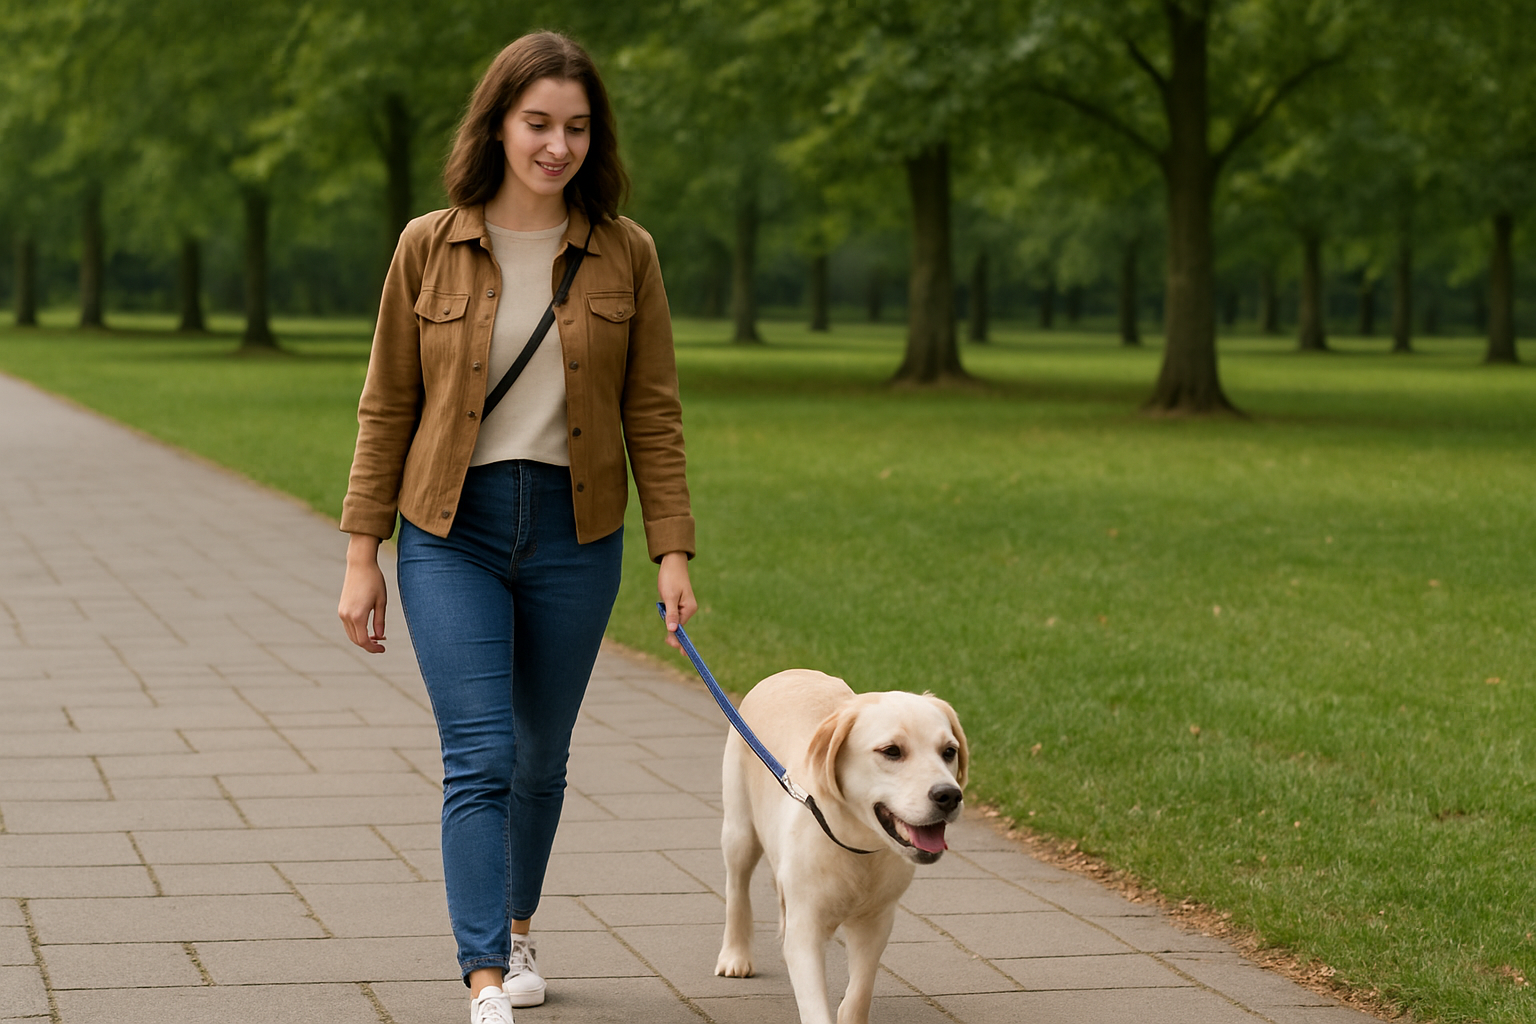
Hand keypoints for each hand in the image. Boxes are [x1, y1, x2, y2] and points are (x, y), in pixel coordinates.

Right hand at [339, 534, 387, 653]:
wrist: (360, 565)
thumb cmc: (374, 581)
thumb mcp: (381, 602)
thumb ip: (380, 621)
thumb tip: (379, 637)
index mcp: (358, 616)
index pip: (363, 641)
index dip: (373, 648)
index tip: (383, 649)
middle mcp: (346, 616)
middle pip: (356, 640)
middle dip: (368, 644)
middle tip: (382, 643)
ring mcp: (342, 612)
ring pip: (351, 634)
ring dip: (362, 638)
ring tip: (377, 636)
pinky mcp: (341, 608)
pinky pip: (348, 626)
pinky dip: (357, 630)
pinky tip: (368, 628)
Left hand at [657, 551, 696, 650]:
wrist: (672, 562)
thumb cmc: (671, 578)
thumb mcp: (669, 597)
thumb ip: (671, 614)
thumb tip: (673, 630)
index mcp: (689, 608)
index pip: (682, 627)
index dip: (678, 639)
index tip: (679, 652)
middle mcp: (689, 609)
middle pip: (679, 626)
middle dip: (672, 633)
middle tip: (668, 643)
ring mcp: (684, 606)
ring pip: (674, 620)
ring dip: (667, 620)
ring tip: (663, 603)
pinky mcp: (678, 603)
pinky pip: (672, 614)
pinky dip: (667, 615)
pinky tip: (664, 604)